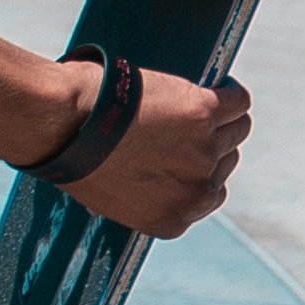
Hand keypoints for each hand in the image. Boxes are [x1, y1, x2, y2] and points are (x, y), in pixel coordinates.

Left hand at [61, 70, 251, 237]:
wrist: (66, 124)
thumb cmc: (74, 155)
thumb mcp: (108, 197)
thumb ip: (140, 196)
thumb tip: (145, 184)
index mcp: (172, 220)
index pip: (208, 196)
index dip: (197, 172)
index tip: (187, 155)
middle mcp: (195, 193)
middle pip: (224, 163)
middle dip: (207, 145)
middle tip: (184, 126)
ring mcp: (204, 153)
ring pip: (237, 130)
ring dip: (220, 117)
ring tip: (196, 103)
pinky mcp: (206, 114)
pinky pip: (238, 101)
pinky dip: (229, 92)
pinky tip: (216, 84)